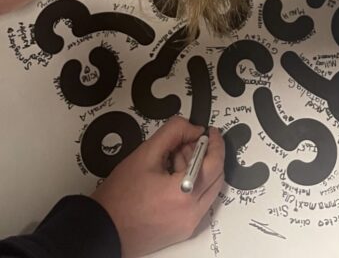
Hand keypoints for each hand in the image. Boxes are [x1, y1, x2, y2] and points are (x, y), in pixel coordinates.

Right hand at [92, 118, 223, 257]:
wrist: (103, 228)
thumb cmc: (119, 197)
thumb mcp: (146, 153)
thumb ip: (173, 132)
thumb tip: (193, 128)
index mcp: (184, 194)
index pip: (214, 163)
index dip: (215, 143)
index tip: (211, 132)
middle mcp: (191, 214)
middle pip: (215, 178)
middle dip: (208, 155)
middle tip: (192, 141)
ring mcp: (187, 225)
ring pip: (207, 191)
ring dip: (199, 170)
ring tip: (176, 156)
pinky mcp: (181, 230)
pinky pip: (197, 203)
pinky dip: (192, 186)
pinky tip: (173, 174)